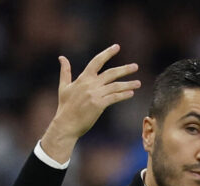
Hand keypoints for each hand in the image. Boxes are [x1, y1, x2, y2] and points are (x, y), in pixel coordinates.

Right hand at [40, 44, 140, 162]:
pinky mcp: (99, 104)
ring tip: (138, 83)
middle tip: (135, 66)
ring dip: (128, 84)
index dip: (107, 53)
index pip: (97, 61)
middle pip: (111, 73)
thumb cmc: (65, 107)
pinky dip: (123, 95)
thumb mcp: (63, 87)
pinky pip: (115, 97)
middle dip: (125, 69)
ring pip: (115, 86)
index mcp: (83, 78)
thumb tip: (62, 57)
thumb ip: (65, 71)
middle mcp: (90, 84)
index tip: (116, 47)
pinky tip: (131, 93)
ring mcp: (95, 94)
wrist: (66, 124)